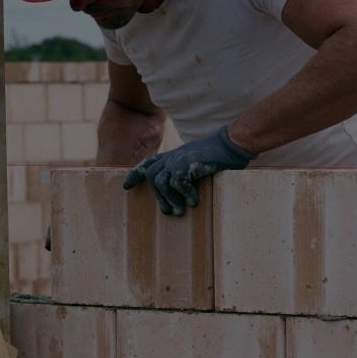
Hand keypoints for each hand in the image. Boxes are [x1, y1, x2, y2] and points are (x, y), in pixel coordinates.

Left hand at [123, 126, 257, 215]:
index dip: (135, 174)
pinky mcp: (188, 164)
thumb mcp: (195, 163)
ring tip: (180, 211)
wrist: (230, 145)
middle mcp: (172, 156)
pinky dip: (185, 194)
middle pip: (152, 177)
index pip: (148, 163)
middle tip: (168, 211)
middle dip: (159, 197)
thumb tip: (178, 196)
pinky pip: (178, 183)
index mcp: (173, 156)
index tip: (126, 187)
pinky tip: (194, 201)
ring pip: (161, 182)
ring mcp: (179, 159)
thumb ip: (184, 173)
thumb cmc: (218, 156)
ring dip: (170, 199)